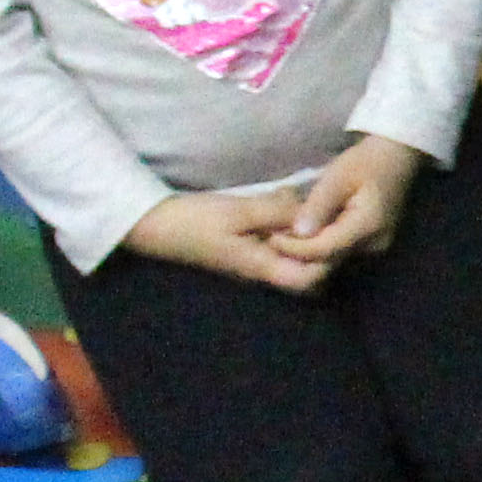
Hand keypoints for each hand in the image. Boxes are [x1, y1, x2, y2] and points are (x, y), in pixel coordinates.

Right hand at [124, 188, 324, 292]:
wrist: (156, 224)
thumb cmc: (195, 220)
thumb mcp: (238, 212)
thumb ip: (276, 214)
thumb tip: (312, 215)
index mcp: (261, 267)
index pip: (309, 280)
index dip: (325, 259)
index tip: (324, 229)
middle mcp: (262, 271)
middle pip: (306, 273)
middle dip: (319, 248)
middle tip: (321, 217)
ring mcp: (254, 261)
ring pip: (294, 256)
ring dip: (303, 234)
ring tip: (305, 206)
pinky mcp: (247, 248)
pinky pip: (277, 243)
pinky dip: (286, 226)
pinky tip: (283, 202)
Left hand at [270, 136, 425, 268]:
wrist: (397, 158)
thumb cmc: (366, 162)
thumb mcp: (337, 177)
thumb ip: (318, 206)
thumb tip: (298, 233)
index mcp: (368, 225)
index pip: (325, 249)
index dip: (296, 248)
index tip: (271, 237)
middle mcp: (374, 244)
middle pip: (330, 258)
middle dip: (300, 252)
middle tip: (273, 238)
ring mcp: (375, 247)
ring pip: (335, 257)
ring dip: (310, 250)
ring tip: (285, 235)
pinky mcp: (372, 245)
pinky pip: (342, 251)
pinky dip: (322, 245)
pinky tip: (306, 233)